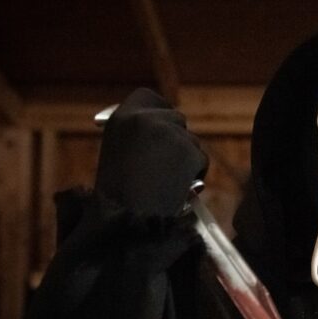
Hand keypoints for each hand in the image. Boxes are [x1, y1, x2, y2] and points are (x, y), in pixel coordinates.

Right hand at [94, 88, 207, 215]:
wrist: (127, 221)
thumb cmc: (117, 197)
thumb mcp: (117, 154)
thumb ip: (136, 137)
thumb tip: (162, 130)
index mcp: (122, 117)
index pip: (147, 98)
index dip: (157, 113)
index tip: (159, 127)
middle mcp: (146, 118)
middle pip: (175, 118)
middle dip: (176, 139)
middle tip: (166, 165)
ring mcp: (171, 133)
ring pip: (191, 141)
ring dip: (185, 160)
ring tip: (164, 183)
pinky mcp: (190, 151)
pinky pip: (200, 160)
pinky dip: (194, 175)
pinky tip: (177, 189)